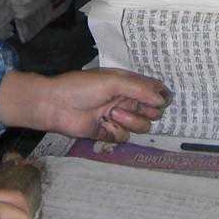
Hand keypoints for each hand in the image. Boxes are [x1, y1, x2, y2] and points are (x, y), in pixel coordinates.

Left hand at [0, 69, 171, 141]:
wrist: (55, 105)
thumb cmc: (82, 87)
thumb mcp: (112, 82)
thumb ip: (139, 89)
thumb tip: (162, 100)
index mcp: (128, 83)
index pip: (154, 90)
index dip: (161, 96)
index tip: (160, 100)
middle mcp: (126, 100)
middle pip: (153, 112)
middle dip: (147, 111)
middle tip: (135, 107)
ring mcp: (118, 117)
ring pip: (141, 126)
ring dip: (130, 121)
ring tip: (112, 114)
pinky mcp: (108, 132)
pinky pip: (124, 136)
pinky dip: (116, 131)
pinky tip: (103, 124)